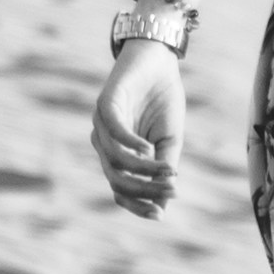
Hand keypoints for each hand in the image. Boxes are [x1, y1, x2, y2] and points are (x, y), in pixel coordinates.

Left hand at [91, 41, 183, 217]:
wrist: (159, 58)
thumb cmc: (163, 100)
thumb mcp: (170, 139)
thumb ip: (163, 168)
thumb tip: (163, 203)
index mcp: (117, 153)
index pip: (119, 189)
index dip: (136, 205)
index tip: (159, 215)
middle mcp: (104, 142)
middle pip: (117, 179)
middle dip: (145, 191)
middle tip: (171, 192)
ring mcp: (101, 124)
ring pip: (115, 160)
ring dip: (143, 170)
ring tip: (168, 172)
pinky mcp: (105, 103)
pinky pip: (113, 132)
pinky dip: (130, 145)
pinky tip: (149, 150)